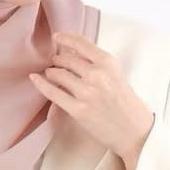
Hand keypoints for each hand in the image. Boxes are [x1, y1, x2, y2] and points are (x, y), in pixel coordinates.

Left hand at [29, 31, 154, 168]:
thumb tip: (71, 51)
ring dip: (51, 72)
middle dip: (58, 59)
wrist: (134, 131)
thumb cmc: (127, 103)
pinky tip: (35, 78)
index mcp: (109, 63)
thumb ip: (97, 63)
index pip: (81, 43)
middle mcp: (97, 74)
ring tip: (51, 74)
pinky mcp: (78, 109)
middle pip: (66, 59)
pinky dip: (41, 84)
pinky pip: (53, 93)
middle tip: (56, 62)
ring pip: (58, 74)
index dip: (66, 38)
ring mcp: (86, 92)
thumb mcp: (117, 75)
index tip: (57, 37)